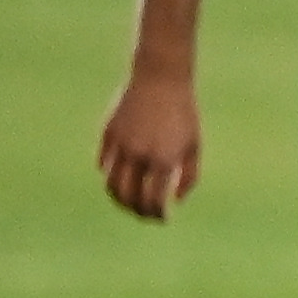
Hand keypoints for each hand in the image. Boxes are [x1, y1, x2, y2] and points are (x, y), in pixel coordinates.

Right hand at [98, 72, 202, 220]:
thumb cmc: (183, 114)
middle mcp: (139, 154)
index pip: (153, 200)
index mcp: (164, 159)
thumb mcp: (193, 145)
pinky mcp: (107, 134)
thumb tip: (174, 202)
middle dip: (137, 211)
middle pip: (128, 196)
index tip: (163, 218)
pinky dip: (111, 177)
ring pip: (111, 184)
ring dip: (119, 199)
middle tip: (146, 215)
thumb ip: (188, 176)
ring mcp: (120, 144)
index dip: (157, 215)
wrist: (160, 80)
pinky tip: (124, 180)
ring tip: (131, 203)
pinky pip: (104, 164)